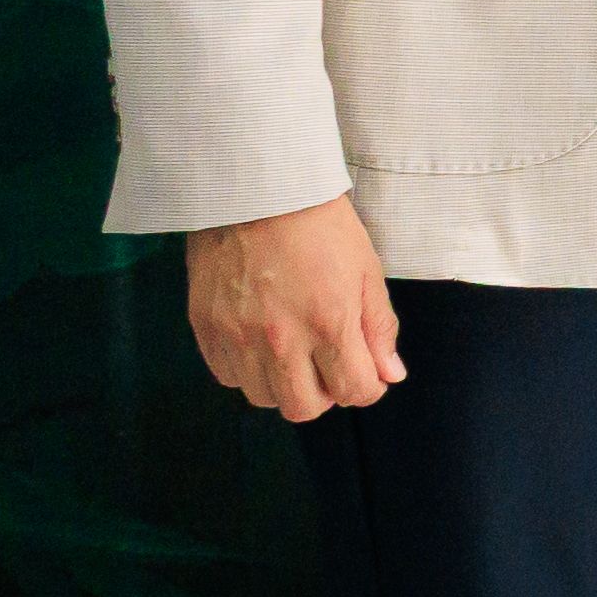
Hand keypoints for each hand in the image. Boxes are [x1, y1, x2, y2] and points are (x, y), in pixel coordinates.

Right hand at [186, 197, 399, 424]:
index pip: (355, 391)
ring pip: (263, 397)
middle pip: (304, 408)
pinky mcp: (206, 326)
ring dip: (285, 385)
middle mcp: (280, 337)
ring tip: (294, 352)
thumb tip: (390, 375)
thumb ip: (379, 328)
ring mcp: (238, 334)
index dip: (368, 387)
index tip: (366, 373)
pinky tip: (260, 343)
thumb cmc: (318, 223)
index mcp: (329, 321)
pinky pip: (227, 376)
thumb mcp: (365, 269)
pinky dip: (247, 370)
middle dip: (326, 395)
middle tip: (329, 368)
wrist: (256, 187)